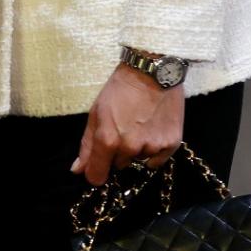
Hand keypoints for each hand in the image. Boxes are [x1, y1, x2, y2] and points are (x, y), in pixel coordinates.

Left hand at [71, 65, 184, 185]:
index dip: (94, 173)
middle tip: (121, 129)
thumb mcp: (96, 113)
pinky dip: (153, 151)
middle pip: (118, 166)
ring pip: (138, 162)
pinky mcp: (171, 146)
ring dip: (136, 150)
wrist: (151, 74)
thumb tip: (78, 170)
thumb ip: (87, 144)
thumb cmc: (119, 91)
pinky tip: (151, 130)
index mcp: (108, 140)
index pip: (97, 176)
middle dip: (116, 153)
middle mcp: (130, 148)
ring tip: (138, 126)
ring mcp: (152, 147)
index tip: (96, 169)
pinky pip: (156, 161)